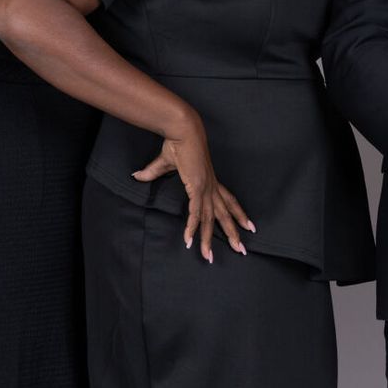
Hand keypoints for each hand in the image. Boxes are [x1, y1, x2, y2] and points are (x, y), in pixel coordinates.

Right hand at [131, 106, 252, 261]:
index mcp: (210, 182)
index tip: (250, 227)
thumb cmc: (178, 143)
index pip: (229, 201)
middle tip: (241, 250)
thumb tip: (137, 176)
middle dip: (233, 233)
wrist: (183, 130)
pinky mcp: (197, 188)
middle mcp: (211, 187)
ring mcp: (205, 189)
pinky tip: (189, 241)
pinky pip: (195, 213)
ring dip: (208, 239)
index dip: (239, 214)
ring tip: (209, 257)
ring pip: (209, 220)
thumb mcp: (165, 163)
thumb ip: (153, 173)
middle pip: (225, 215)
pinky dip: (192, 227)